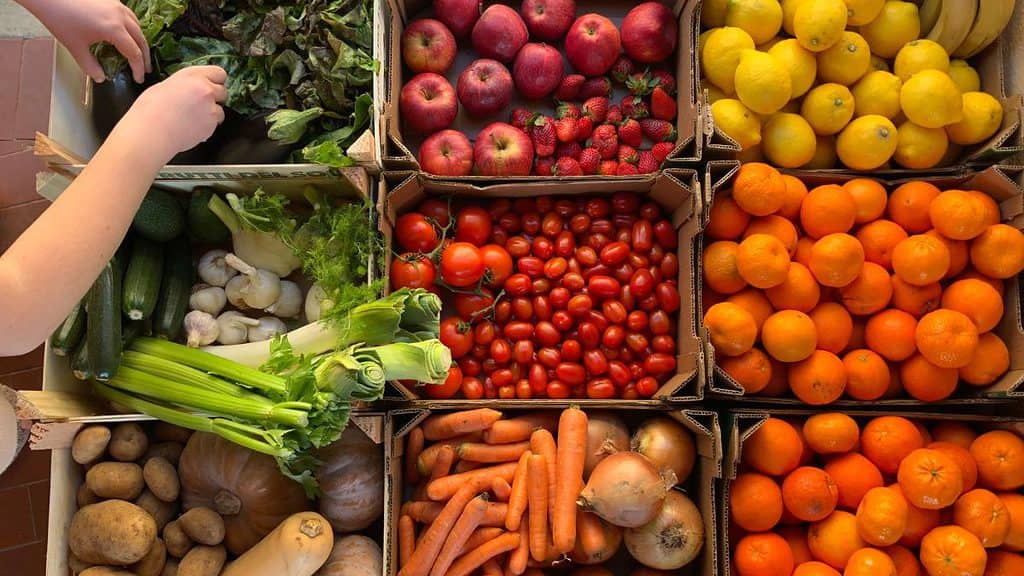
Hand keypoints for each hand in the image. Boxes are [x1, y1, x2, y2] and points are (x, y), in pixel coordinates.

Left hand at [20, 0, 149, 82]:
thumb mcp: (75, 48)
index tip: (138, 79)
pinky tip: (126, 34)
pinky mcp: (111, 0)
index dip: (138, 68)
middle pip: (141, 39)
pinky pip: (129, 16)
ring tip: (138, 52)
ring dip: (140, 41)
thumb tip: (100, 78)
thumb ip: (90, 66)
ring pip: (137, 26)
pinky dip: (132, 28)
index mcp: (114, 29)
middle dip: (144, 56)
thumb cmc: (60, 19)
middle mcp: (120, 16)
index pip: (134, 52)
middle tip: (144, 69)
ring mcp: (117, 5)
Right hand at [119, 66, 227, 157]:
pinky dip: (207, 127)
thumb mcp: (166, 86)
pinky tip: (191, 127)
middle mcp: (205, 89)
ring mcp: (210, 107)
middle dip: (215, 98)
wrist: (152, 131)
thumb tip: (189, 89)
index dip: (215, 81)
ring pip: (221, 110)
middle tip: (201, 104)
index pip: (219, 73)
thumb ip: (184, 85)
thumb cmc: (151, 110)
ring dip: (211, 114)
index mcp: (192, 76)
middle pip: (223, 91)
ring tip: (193, 118)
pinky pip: (215, 124)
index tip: (211, 86)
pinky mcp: (212, 124)